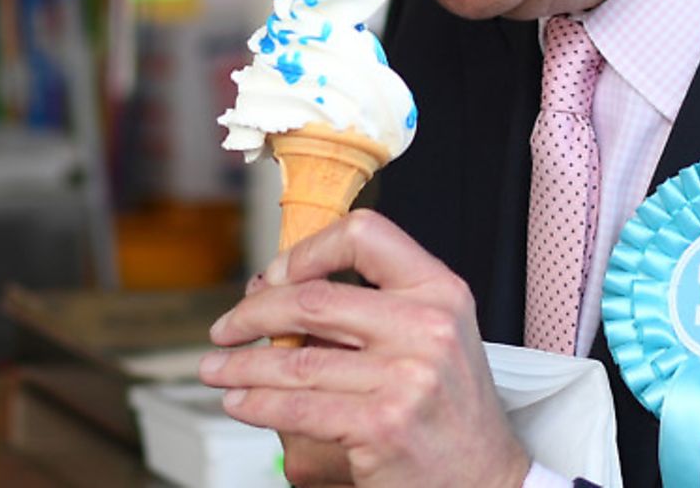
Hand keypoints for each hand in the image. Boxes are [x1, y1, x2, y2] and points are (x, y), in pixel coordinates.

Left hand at [201, 210, 530, 487]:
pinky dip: (255, 404)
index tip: (275, 274)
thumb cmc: (447, 408)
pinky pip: (297, 408)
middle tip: (226, 328)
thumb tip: (272, 289)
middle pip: (314, 299)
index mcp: (440, 290)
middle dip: (252, 314)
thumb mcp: (429, 338)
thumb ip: (367, 310)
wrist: (483, 479)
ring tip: (217, 369)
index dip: (308, 249)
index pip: (364, 235)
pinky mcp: (383, 425)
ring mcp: (408, 377)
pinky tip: (240, 402)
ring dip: (241, 366)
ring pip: (296, 362)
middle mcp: (428, 326)